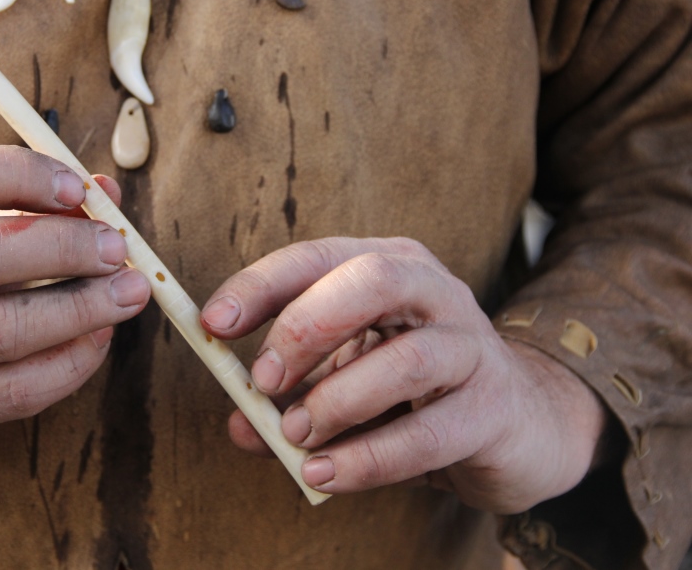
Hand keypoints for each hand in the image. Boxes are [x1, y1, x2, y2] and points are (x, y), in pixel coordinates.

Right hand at [0, 140, 149, 469]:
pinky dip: (71, 361)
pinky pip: (16, 390)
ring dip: (81, 308)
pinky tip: (99, 337)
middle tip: (116, 247)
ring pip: (2, 329)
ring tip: (130, 291)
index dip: (20, 174)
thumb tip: (106, 193)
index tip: (77, 188)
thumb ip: (23, 202)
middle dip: (62, 246)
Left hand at [201, 237, 606, 513]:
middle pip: (369, 282)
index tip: (213, 324)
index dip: (260, 285)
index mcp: (387, 267)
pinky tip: (327, 474)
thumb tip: (237, 425)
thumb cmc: (415, 391)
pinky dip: (371, 458)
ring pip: (406, 359)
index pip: (317, 257)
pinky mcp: (494, 408)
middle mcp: (434, 291)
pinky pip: (430, 434)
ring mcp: (472, 346)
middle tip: (261, 382)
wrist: (518, 423)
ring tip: (294, 435)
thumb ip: (291, 398)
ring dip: (337, 400)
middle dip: (304, 328)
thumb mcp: (345, 381)